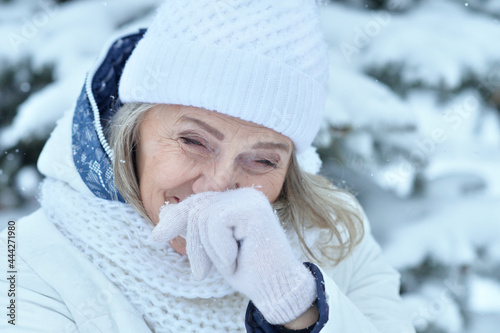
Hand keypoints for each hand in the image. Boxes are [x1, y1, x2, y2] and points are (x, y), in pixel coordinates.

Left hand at [151, 187, 316, 324]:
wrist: (277, 288)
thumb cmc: (249, 270)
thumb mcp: (213, 247)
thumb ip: (195, 227)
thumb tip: (164, 212)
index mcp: (237, 201)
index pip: (198, 202)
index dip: (175, 218)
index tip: (155, 237)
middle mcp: (244, 195)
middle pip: (196, 207)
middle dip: (193, 243)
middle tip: (200, 272)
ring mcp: (249, 199)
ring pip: (202, 217)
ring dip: (209, 250)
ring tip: (228, 263)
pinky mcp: (252, 208)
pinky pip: (215, 222)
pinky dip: (219, 248)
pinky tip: (235, 257)